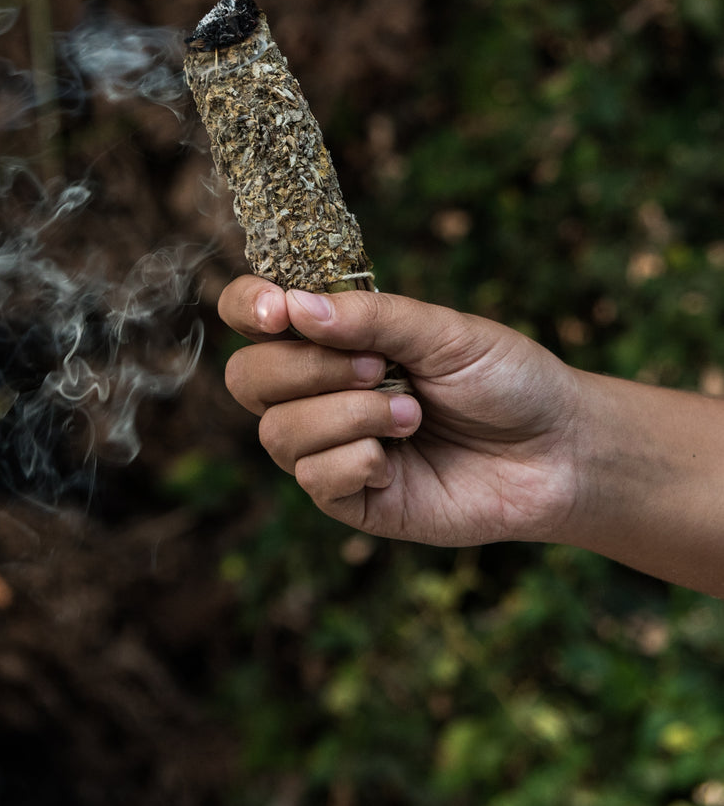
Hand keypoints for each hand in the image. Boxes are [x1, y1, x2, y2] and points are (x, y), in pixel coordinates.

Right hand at [219, 276, 584, 547]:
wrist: (560, 452)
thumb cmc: (504, 379)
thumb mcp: (443, 332)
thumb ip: (371, 317)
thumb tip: (295, 308)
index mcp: (330, 336)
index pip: (250, 313)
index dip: (246, 306)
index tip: (278, 311)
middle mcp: (315, 390)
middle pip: (247, 377)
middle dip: (304, 369)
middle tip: (377, 367)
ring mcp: (327, 446)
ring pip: (277, 432)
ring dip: (345, 417)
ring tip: (411, 414)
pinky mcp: (348, 499)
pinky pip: (313, 478)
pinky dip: (356, 460)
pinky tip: (399, 457)